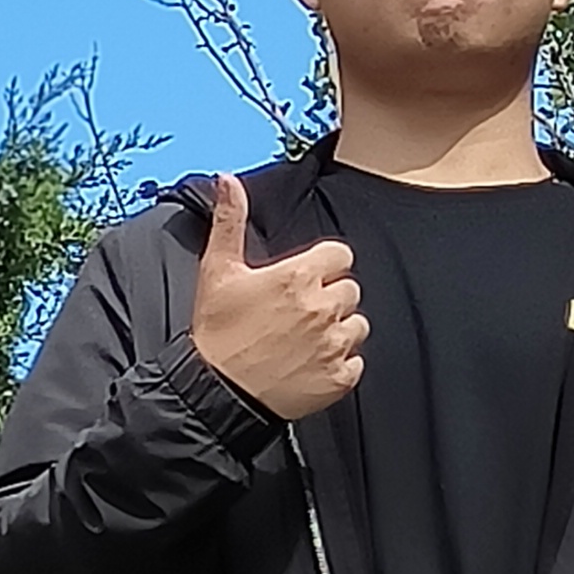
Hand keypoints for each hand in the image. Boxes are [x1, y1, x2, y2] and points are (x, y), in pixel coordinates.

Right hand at [190, 172, 365, 419]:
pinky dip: (339, 364)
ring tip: (305, 340)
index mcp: (298, 276)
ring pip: (358, 326)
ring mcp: (333, 345)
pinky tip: (310, 365)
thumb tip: (228, 180)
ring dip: (338, 330)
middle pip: (350, 289)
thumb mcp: (218, 271)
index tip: (307, 278)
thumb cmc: (217, 333)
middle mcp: (322, 308)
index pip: (341, 255)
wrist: (216, 394)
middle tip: (299, 313)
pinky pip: (356, 363)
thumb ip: (229, 221)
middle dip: (330, 297)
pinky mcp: (339, 378)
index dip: (325, 265)